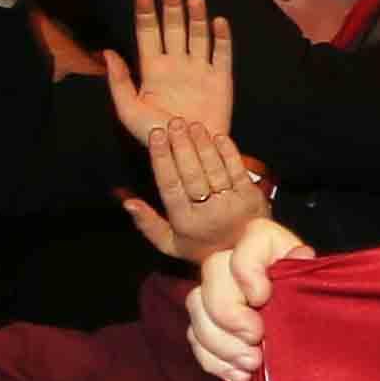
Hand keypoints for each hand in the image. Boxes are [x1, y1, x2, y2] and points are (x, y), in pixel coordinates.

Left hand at [102, 0, 239, 155]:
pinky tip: (218, 21)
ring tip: (193, 0)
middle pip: (173, 29)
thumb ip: (119, 82)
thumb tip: (107, 52)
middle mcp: (176, 65)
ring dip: (195, 17)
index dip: (145, 15)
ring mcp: (199, 71)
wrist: (189, 154)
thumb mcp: (129, 112)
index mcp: (153, 71)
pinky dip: (221, 37)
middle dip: (170, 8)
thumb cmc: (157, 137)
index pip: (148, 35)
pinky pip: (222, 54)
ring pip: (197, 36)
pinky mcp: (221, 80)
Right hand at [120, 116, 267, 259]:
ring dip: (202, 144)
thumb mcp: (170, 244)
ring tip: (192, 125)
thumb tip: (127, 201)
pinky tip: (217, 136)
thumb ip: (147, 223)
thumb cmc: (203, 247)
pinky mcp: (252, 197)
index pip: (170, 185)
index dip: (162, 158)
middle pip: (192, 174)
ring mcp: (232, 204)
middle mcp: (209, 213)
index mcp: (186, 222)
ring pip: (214, 169)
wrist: (245, 257)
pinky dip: (227, 151)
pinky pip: (237, 170)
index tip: (156, 135)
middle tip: (173, 123)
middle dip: (181, 145)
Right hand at [182, 215, 312, 380]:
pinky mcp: (208, 324)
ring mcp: (216, 292)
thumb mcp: (317, 287)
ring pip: (197, 307)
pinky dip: (214, 360)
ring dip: (221, 342)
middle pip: (213, 272)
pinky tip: (239, 374)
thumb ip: (306, 273)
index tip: (262, 297)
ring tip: (251, 363)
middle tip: (255, 338)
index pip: (250, 238)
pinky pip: (195, 339)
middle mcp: (236, 261)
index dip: (248, 270)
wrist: (307, 335)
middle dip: (230, 312)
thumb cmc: (316, 305)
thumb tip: (300, 256)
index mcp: (268, 243)